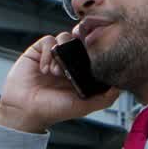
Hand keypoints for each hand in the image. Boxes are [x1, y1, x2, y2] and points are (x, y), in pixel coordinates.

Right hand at [0, 32, 120, 133]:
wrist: (25, 110)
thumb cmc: (54, 110)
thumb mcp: (85, 106)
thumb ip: (105, 98)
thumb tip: (121, 85)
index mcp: (81, 71)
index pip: (92, 51)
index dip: (95, 47)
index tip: (97, 48)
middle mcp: (68, 61)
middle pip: (79, 40)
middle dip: (81, 41)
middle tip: (80, 47)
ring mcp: (53, 55)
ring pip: (64, 38)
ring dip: (62, 53)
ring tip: (56, 73)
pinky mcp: (38, 51)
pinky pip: (47, 41)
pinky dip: (48, 54)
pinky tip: (44, 70)